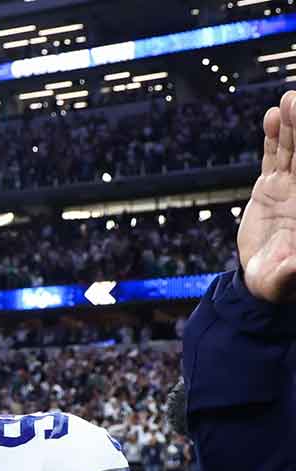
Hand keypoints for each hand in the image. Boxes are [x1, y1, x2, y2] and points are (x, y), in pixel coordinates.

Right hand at [240, 90, 295, 304]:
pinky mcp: (271, 187)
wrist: (262, 279)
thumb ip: (293, 269)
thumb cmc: (281, 284)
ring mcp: (291, 187)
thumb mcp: (286, 280)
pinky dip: (273, 138)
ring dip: (293, 126)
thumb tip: (295, 263)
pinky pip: (273, 157)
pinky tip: (273, 116)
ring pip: (295, 150)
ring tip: (290, 102)